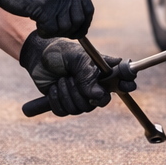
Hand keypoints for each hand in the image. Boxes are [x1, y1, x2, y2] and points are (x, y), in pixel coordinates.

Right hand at [0, 0, 93, 37]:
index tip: (76, 33)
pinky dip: (44, 33)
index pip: (88, 10)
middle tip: (54, 30)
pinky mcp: (43, 7)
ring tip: (43, 25)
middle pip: (78, 21)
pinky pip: (50, 30)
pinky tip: (37, 27)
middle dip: (67, 31)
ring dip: (53, 32)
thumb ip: (68, 1)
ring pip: (64, 28)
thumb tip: (81, 26)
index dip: (83, 25)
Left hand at [20, 34, 135, 116]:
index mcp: (102, 73)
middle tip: (70, 77)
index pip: (122, 82)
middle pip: (99, 102)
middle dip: (81, 91)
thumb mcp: (75, 57)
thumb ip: (88, 75)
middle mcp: (95, 87)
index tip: (126, 85)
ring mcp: (81, 97)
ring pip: (79, 108)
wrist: (38, 57)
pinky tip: (54, 88)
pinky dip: (56, 100)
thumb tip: (98, 95)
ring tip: (61, 79)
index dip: (127, 85)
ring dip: (66, 94)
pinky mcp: (66, 104)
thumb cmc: (60, 53)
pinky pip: (64, 111)